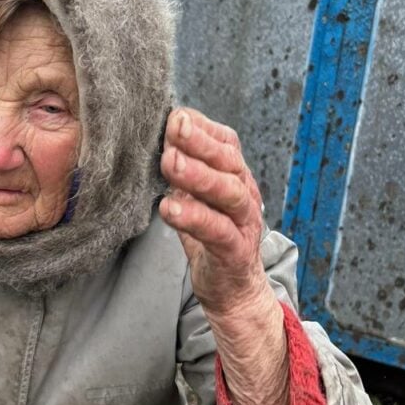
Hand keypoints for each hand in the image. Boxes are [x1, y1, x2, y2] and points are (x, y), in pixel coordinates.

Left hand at [158, 107, 266, 313]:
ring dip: (198, 175)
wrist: (233, 291)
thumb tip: (158, 142)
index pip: (226, 142)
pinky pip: (218, 232)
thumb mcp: (196, 199)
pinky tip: (169, 209)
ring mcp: (244, 224)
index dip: (202, 127)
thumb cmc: (211, 239)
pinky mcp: (236, 252)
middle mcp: (245, 195)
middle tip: (173, 127)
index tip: (174, 114)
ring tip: (170, 162)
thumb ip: (183, 174)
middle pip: (228, 161)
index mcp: (236, 178)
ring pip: (228, 192)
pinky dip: (194, 218)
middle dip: (200, 142)